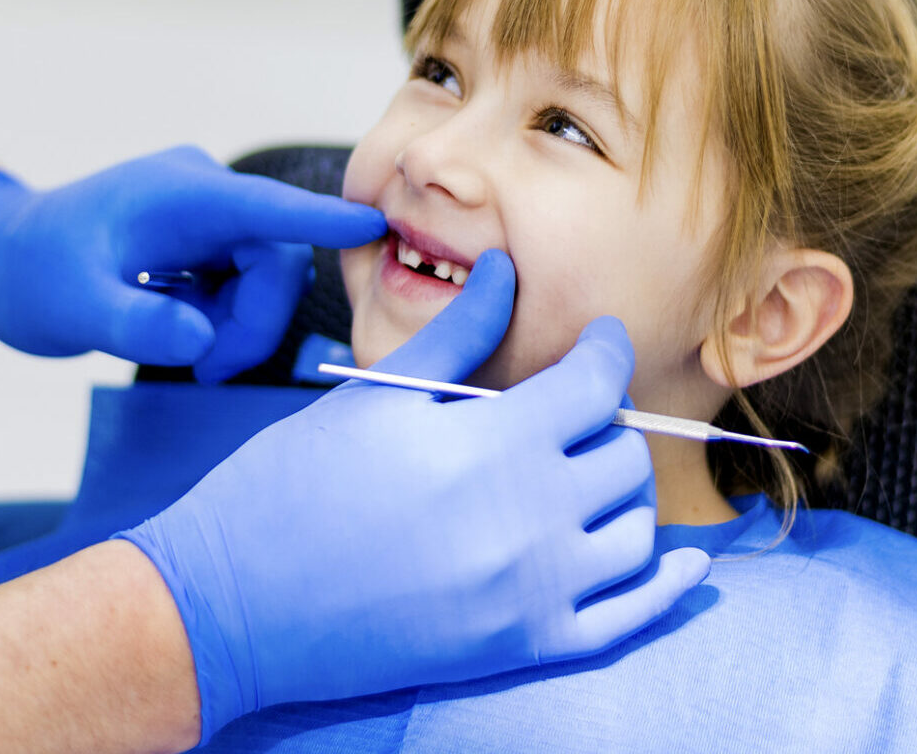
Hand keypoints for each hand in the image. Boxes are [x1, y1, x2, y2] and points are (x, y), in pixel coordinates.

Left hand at [0, 146, 384, 378]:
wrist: (0, 258)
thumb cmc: (29, 274)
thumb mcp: (73, 309)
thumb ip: (138, 324)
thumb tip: (201, 339)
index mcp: (177, 195)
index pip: (263, 209)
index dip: (318, 221)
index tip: (371, 226)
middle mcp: (203, 193)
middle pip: (274, 258)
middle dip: (252, 321)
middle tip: (204, 367)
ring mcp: (207, 214)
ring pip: (264, 275)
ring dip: (238, 323)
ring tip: (182, 349)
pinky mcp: (206, 237)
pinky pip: (244, 281)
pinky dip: (224, 316)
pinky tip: (178, 326)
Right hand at [119, 252, 711, 742]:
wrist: (234, 602)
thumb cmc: (289, 489)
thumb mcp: (374, 398)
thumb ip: (457, 334)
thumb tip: (506, 269)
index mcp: (489, 445)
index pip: (594, 384)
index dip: (604, 350)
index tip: (596, 340)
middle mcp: (526, 520)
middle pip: (624, 456)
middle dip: (607, 423)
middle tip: (571, 412)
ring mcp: (529, 592)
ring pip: (636, 532)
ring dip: (625, 496)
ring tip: (588, 476)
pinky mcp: (521, 648)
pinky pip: (628, 619)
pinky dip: (665, 588)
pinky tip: (683, 563)